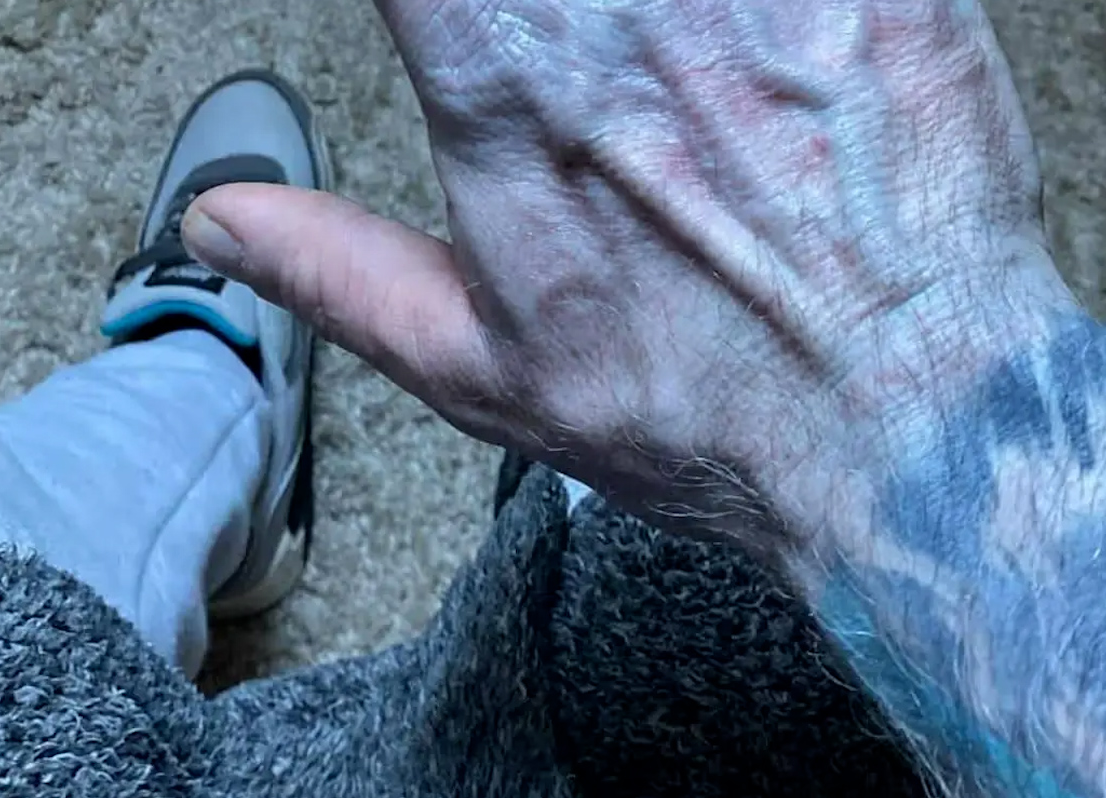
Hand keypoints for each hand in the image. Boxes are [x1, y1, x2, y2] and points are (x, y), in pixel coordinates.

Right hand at [183, 0, 1070, 553]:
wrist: (903, 429)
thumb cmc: (701, 413)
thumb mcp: (482, 370)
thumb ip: (336, 275)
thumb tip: (221, 223)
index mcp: (507, 91)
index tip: (446, 21)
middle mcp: (625, 17)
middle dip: (534, 3)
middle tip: (551, 50)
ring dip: (630, 6)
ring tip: (648, 68)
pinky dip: (753, 0)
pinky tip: (741, 42)